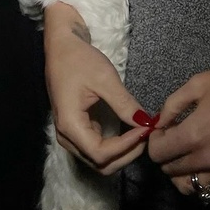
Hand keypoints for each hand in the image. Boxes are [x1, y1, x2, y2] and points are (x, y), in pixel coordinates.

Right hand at [43, 3, 147, 174]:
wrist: (61, 45)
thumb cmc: (79, 59)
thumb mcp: (104, 78)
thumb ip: (124, 103)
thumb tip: (146, 123)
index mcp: (70, 125)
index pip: (101, 154)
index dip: (126, 146)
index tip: (146, 129)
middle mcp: (67, 136)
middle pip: (100, 163)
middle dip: (127, 154)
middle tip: (148, 135)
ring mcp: (70, 134)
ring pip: (98, 159)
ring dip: (122, 153)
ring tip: (142, 134)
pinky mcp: (76, 128)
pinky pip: (96, 147)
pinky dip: (115, 146)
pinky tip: (131, 131)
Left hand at [147, 62, 209, 197]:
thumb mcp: (198, 83)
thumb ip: (172, 104)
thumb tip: (159, 122)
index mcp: (193, 134)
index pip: (157, 153)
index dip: (155, 140)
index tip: (163, 129)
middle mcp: (206, 158)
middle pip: (169, 170)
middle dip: (166, 153)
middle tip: (174, 136)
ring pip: (187, 185)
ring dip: (180, 171)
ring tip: (186, 153)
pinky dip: (200, 181)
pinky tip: (202, 163)